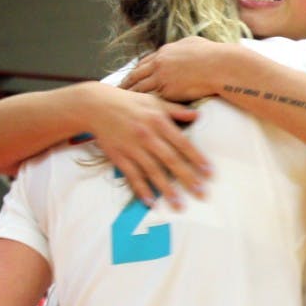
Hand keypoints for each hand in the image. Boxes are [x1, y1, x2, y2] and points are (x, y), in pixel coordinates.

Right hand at [87, 83, 210, 209]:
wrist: (96, 106)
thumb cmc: (128, 102)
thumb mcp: (153, 100)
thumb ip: (175, 110)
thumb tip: (198, 115)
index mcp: (158, 121)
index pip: (182, 143)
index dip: (196, 158)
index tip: (209, 173)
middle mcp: (147, 136)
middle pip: (170, 160)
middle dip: (187, 178)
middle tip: (201, 193)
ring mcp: (132, 148)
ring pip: (153, 172)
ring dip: (167, 190)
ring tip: (179, 205)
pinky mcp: (119, 157)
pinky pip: (132, 176)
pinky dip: (141, 189)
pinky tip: (151, 202)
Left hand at [121, 36, 225, 102]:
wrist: (220, 66)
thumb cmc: (213, 54)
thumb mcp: (193, 44)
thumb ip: (182, 47)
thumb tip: (181, 48)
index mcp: (165, 51)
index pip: (144, 63)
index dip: (135, 71)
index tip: (129, 78)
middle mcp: (159, 64)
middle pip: (136, 75)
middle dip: (125, 84)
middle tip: (116, 91)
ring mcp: (162, 78)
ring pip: (140, 88)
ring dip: (129, 96)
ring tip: (121, 104)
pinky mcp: (168, 92)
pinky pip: (150, 99)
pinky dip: (141, 105)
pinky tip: (135, 111)